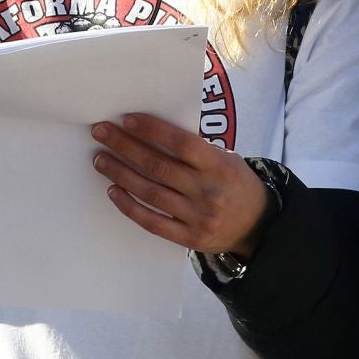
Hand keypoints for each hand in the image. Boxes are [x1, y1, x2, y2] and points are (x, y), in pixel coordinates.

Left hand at [91, 114, 271, 257]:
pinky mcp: (189, 238)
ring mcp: (199, 217)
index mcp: (219, 166)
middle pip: (159, 166)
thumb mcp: (226, 160)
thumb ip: (196, 151)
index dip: (153, 130)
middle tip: (101, 132)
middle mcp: (208, 191)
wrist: (258, 226)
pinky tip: (114, 191)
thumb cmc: (234, 183)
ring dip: (121, 174)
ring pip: (151, 193)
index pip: (182, 144)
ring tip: (101, 159)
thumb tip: (151, 132)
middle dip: (125, 147)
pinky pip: (153, 222)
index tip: (127, 119)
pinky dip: (130, 207)